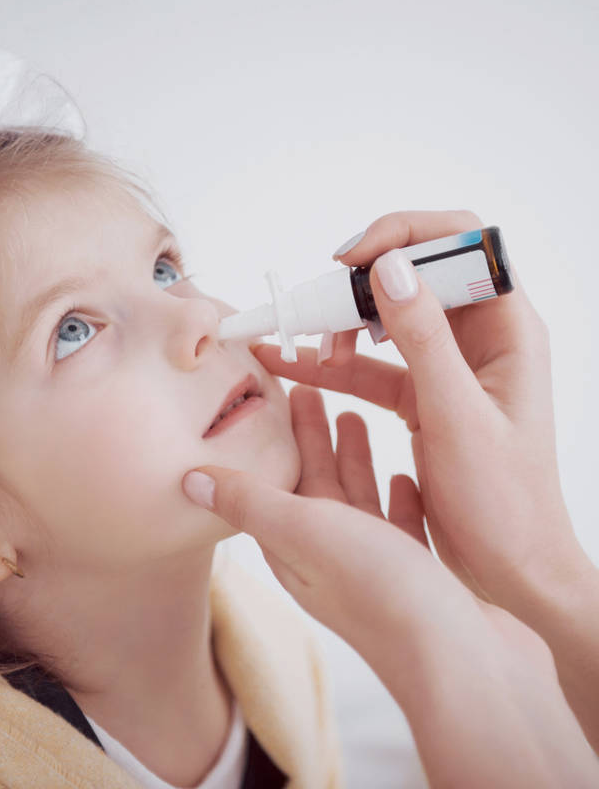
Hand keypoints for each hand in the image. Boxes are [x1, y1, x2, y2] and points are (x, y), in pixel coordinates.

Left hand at [184, 385, 548, 673]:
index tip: (271, 396)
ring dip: (352, 459)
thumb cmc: (381, 592)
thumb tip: (186, 480)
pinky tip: (404, 473)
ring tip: (353, 414)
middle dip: (310, 438)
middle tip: (309, 389)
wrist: (466, 665)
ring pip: (357, 499)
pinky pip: (400, 522)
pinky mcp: (419, 575)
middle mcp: (330, 558)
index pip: (276, 481)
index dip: (273, 441)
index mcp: (296, 547)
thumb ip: (249, 502)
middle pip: (316, 484)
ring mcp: (376, 567)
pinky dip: (397, 495)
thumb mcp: (305, 533)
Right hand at [251, 210, 590, 612]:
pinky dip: (333, 366)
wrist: (509, 567)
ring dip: (341, 327)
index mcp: (508, 328)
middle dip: (359, 286)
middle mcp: (480, 337)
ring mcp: (448, 366)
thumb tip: (391, 268)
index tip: (354, 261)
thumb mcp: (458, 416)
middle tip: (315, 308)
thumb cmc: (504, 501)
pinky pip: (371, 367)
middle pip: (413, 278)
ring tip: (306, 348)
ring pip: (385, 321)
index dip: (405, 236)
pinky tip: (295, 367)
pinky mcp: (422, 396)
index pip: (461, 241)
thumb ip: (424, 339)